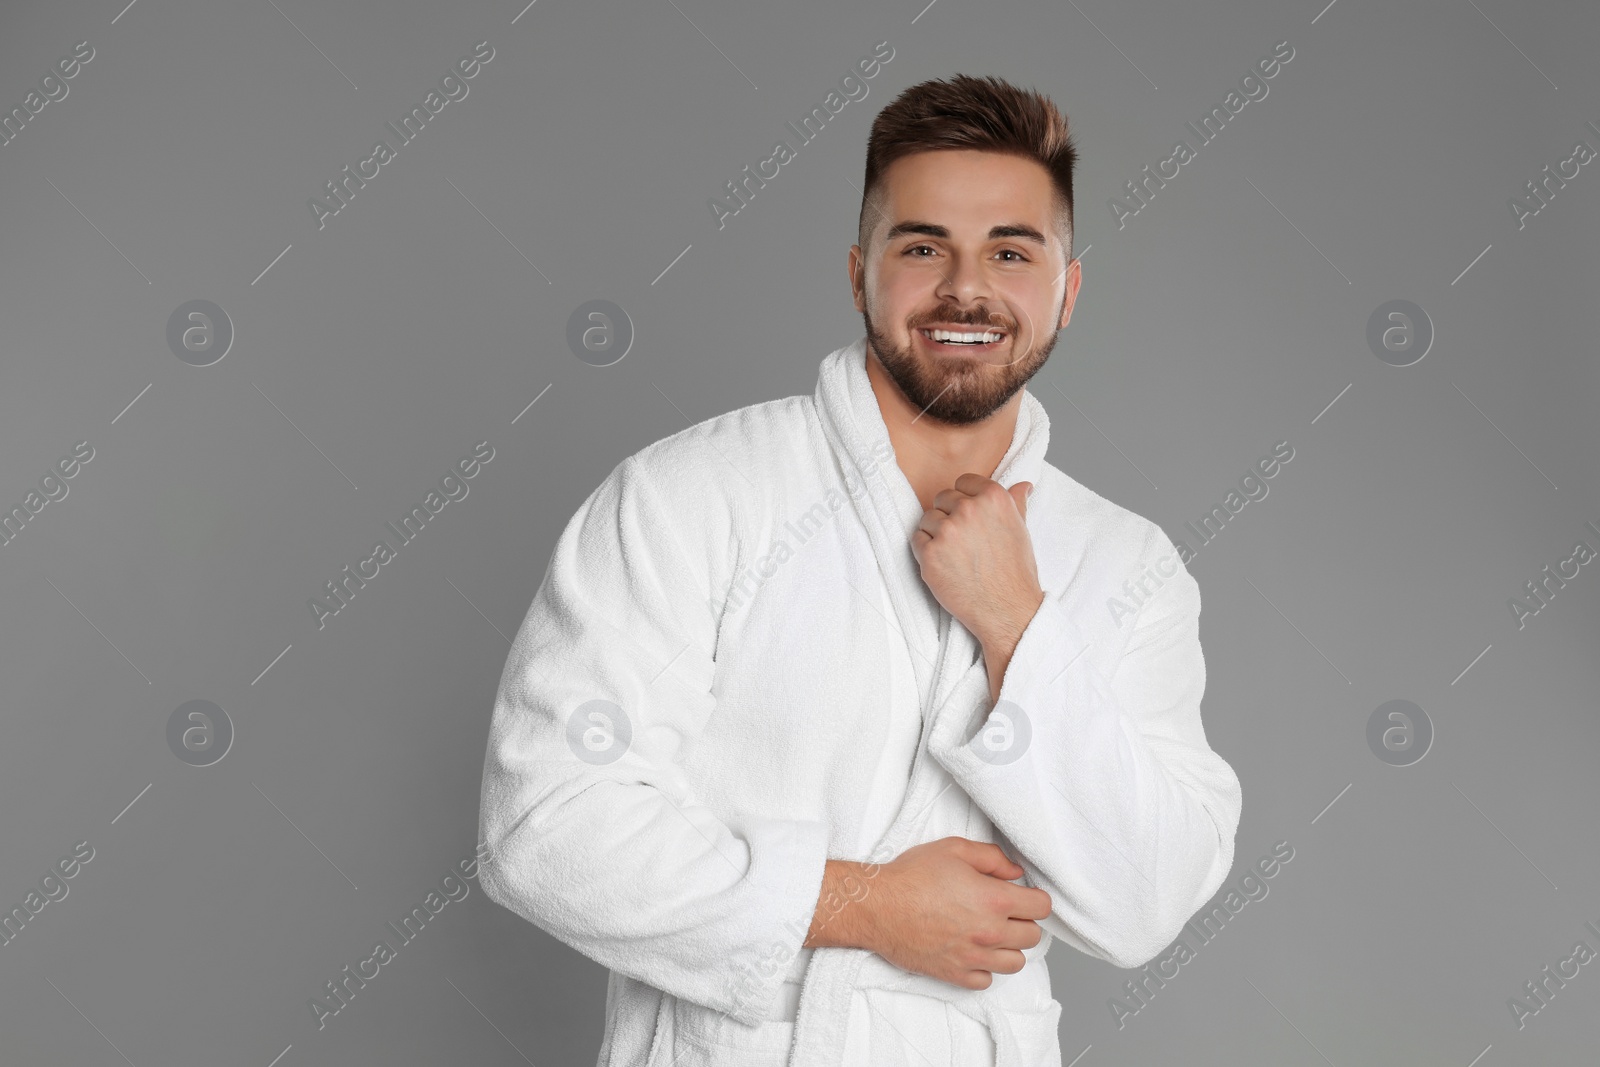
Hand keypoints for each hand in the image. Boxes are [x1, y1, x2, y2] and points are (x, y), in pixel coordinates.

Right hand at [859, 837, 1052, 989]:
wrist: (877, 906)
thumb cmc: (911, 875)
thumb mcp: (954, 849)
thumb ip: (992, 857)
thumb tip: (1014, 872)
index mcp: (994, 899)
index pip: (1042, 907)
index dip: (1034, 898)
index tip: (1023, 895)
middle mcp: (989, 933)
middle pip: (1032, 936)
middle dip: (1023, 921)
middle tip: (1004, 911)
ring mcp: (973, 958)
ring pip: (1016, 963)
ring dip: (1008, 947)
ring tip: (990, 933)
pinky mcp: (955, 975)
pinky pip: (987, 980)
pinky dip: (985, 968)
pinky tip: (972, 951)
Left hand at [910, 475, 1042, 651]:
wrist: (1007, 610)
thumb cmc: (1015, 572)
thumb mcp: (1021, 531)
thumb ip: (1015, 503)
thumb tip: (1022, 485)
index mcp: (993, 498)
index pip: (963, 482)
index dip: (964, 500)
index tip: (970, 519)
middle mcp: (969, 509)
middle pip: (942, 498)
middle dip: (949, 517)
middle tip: (964, 542)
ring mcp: (947, 531)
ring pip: (927, 519)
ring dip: (936, 534)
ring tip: (956, 556)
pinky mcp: (929, 554)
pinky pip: (916, 539)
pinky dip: (925, 551)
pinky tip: (945, 565)